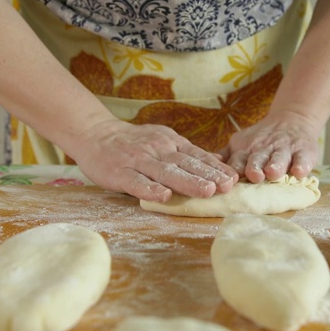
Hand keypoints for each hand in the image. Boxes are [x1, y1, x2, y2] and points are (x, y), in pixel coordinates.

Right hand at [70, 119, 238, 201]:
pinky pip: (136, 182)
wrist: (95, 133)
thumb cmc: (134, 142)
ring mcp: (138, 161)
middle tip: (227, 186)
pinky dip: (150, 189)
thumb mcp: (163, 140)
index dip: (215, 167)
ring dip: (187, 182)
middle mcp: (157, 150)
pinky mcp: (120, 173)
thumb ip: (186, 153)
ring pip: (166, 172)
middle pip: (186, 164)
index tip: (233, 178)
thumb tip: (217, 163)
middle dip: (208, 175)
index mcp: (170, 143)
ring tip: (206, 191)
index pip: (196, 155)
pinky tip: (163, 196)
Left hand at [219, 111, 320, 182]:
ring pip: (279, 158)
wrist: (292, 120)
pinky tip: (299, 171)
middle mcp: (264, 149)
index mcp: (246, 150)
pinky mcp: (303, 151)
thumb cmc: (261, 139)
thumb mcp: (240, 142)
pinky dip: (301, 165)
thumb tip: (205, 166)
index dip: (234, 170)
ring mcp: (284, 150)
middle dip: (254, 167)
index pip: (237, 162)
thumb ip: (225, 155)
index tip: (230, 181)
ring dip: (276, 165)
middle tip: (254, 176)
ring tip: (273, 173)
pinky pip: (303, 159)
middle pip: (257, 159)